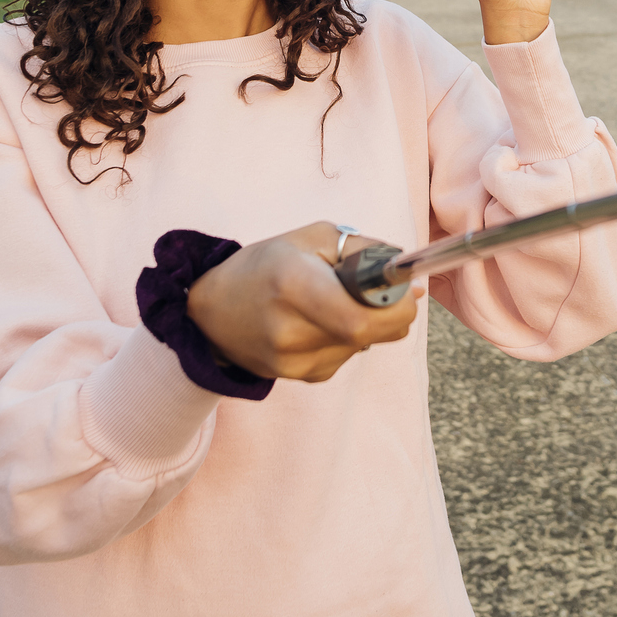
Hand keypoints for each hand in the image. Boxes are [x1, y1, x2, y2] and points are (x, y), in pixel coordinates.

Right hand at [186, 223, 422, 381]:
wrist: (209, 313)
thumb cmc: (263, 265)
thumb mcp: (312, 238)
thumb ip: (363, 250)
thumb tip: (407, 272)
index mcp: (293, 285)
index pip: (361, 318)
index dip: (395, 307)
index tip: (402, 288)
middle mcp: (289, 330)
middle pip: (369, 334)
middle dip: (389, 313)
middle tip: (380, 293)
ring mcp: (291, 361)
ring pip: (361, 346)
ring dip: (364, 324)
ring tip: (332, 302)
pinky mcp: (296, 377)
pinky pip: (343, 357)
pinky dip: (344, 339)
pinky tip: (317, 323)